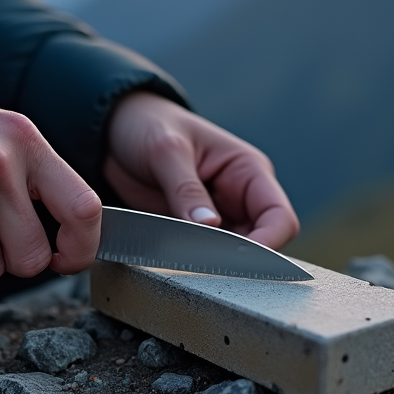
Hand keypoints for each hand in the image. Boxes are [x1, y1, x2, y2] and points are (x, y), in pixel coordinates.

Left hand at [104, 92, 298, 248]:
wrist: (114, 131)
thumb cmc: (148, 126)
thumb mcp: (166, 151)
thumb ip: (186, 189)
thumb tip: (209, 225)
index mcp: (248, 170)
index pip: (279, 216)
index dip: (268, 243)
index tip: (240, 260)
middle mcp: (240, 197)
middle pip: (261, 242)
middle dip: (239, 259)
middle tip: (207, 268)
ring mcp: (217, 216)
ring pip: (233, 255)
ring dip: (214, 264)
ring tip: (186, 264)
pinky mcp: (192, 230)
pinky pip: (202, 255)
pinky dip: (192, 262)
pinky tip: (173, 262)